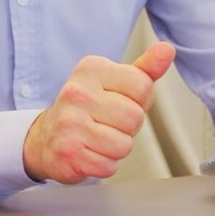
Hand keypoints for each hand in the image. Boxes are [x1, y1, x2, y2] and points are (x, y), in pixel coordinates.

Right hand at [23, 41, 175, 183]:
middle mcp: (76, 92)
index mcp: (91, 69)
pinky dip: (104, 164)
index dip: (138, 100)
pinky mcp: (67, 152)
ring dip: (116, 148)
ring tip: (98, 138)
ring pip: (123, 145)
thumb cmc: (88, 109)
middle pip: (134, 117)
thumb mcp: (114, 82)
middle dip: (128, 127)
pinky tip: (89, 151)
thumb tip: (167, 49)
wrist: (47, 137)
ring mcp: (70, 122)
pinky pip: (109, 166)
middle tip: (107, 122)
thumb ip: (144, 69)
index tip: (119, 101)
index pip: (142, 85)